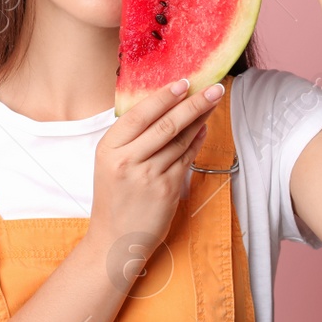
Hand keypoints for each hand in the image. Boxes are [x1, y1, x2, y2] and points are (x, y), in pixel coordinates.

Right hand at [89, 79, 223, 268]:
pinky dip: (197, 141)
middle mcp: (127, 161)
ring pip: (180, 141)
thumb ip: (130, 138)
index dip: (164, 97)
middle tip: (213, 87)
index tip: (183, 82)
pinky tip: (204, 129)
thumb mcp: (109, 163)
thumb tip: (163, 107)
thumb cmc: (114, 198)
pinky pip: (187, 159)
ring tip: (213, 102)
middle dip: (193, 103)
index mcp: (108, 149)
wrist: (115, 240)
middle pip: (166, 125)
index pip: (140, 115)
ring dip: (200, 119)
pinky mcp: (167, 191)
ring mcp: (149, 177)